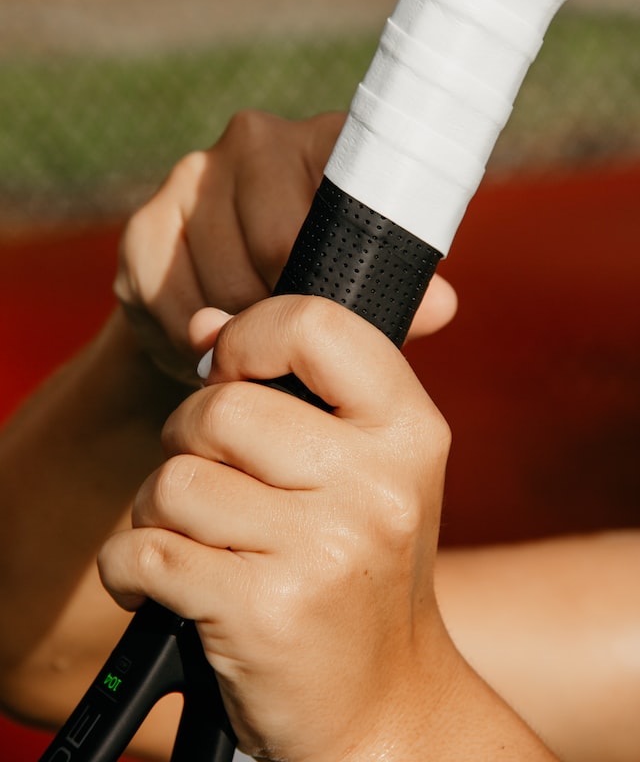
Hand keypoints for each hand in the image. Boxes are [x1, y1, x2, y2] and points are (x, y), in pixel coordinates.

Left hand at [99, 295, 454, 759]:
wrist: (383, 705)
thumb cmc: (359, 567)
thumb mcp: (367, 467)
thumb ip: (296, 386)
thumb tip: (201, 322)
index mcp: (409, 431)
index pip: (313, 324)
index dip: (250, 336)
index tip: (232, 373)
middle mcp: (378, 486)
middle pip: (219, 407)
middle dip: (190, 440)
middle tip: (216, 482)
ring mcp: (325, 552)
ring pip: (172, 481)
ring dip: (160, 512)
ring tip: (204, 541)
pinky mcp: (265, 614)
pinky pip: (143, 553)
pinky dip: (132, 570)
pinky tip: (171, 586)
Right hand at [114, 110, 456, 385]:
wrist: (224, 302)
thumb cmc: (313, 285)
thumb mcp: (365, 286)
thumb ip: (399, 292)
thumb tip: (440, 304)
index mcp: (326, 142)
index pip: (344, 194)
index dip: (343, 263)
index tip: (344, 313)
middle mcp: (255, 139)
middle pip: (277, 245)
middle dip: (288, 314)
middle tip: (298, 353)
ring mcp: (192, 176)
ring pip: (224, 283)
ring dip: (241, 336)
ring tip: (256, 353)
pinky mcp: (144, 227)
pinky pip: (171, 304)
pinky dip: (192, 343)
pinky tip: (212, 345)